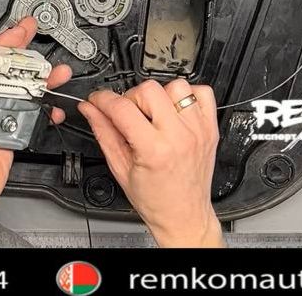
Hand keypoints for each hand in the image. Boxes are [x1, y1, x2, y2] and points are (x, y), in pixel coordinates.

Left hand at [0, 16, 72, 224]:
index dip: (4, 45)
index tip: (18, 30)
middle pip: (8, 72)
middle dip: (25, 54)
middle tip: (38, 36)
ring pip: (23, 92)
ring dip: (41, 82)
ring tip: (58, 72)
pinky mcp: (11, 133)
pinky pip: (31, 115)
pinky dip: (45, 110)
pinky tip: (54, 108)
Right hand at [79, 78, 223, 246]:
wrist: (184, 216)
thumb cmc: (155, 200)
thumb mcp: (120, 168)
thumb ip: (104, 133)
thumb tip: (90, 110)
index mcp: (154, 150)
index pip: (121, 107)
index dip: (102, 99)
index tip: (97, 101)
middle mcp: (179, 136)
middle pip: (149, 89)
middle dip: (131, 98)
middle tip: (129, 115)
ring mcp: (198, 130)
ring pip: (176, 86)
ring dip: (160, 96)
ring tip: (154, 115)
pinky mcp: (210, 128)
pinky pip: (202, 93)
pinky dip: (187, 97)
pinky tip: (176, 112)